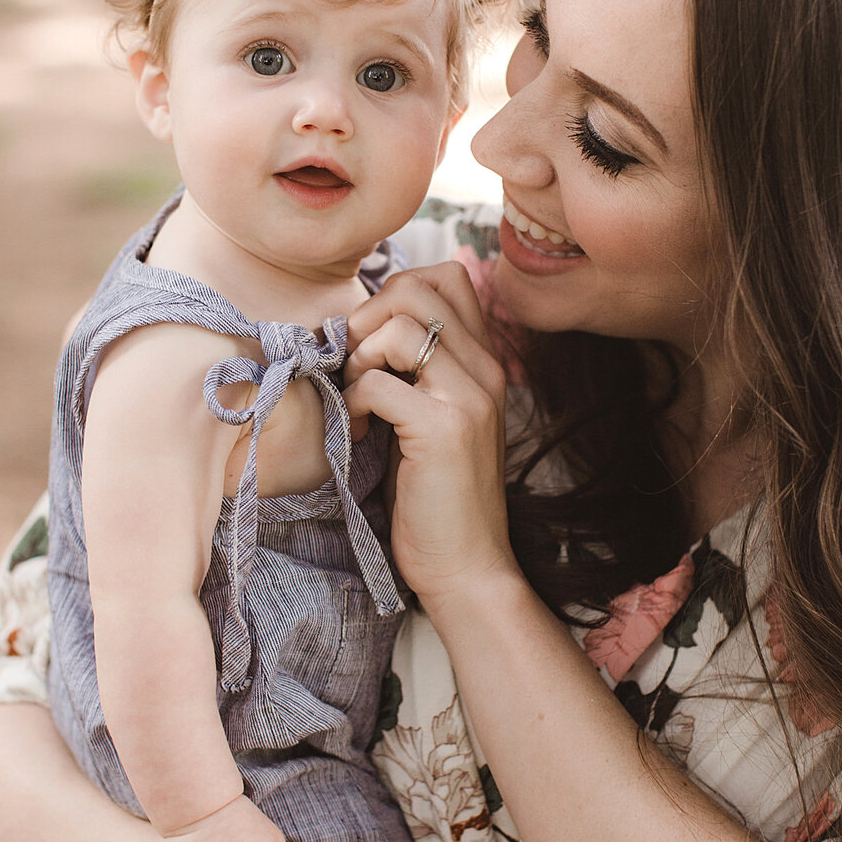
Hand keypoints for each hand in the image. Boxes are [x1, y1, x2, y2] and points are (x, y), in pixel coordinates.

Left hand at [343, 263, 520, 615]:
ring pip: (399, 326)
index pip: (448, 276)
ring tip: (359, 399)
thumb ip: (418, 369)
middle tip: (356, 366)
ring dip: (360, 357)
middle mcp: (486, 369)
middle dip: (368, 317)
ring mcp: (469, 397)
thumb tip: (366, 324)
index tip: (374, 341)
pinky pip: (378, 381)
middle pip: (418, 288)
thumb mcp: (433, 416)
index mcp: (486, 361)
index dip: (396, 292)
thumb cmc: (437, 494)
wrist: (467, 565)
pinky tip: (361, 431)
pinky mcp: (443, 429)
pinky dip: (355, 401)